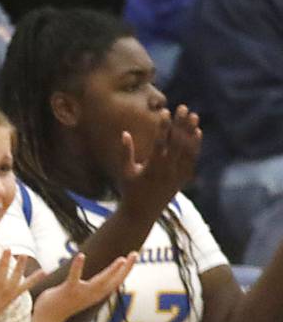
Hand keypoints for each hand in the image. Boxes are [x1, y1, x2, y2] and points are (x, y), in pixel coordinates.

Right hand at [0, 249, 41, 321]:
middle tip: (7, 250)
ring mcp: (1, 302)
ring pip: (13, 286)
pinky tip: (43, 271)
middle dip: (4, 266)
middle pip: (0, 283)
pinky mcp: (8, 302)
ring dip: (19, 271)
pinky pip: (21, 290)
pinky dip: (33, 281)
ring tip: (23, 255)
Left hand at [33, 252, 137, 321]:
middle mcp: (90, 295)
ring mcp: (79, 293)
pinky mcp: (67, 291)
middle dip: (125, 269)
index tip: (133, 257)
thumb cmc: (60, 306)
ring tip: (120, 259)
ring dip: (111, 270)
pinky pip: (74, 277)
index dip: (125, 270)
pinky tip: (82, 255)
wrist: (46, 321)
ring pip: (99, 282)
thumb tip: (95, 280)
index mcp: (94, 295)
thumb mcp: (79, 296)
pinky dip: (77, 267)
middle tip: (134, 254)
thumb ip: (88, 288)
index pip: (114, 282)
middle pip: (113, 281)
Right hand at [115, 105, 201, 219]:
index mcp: (151, 168)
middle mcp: (167, 170)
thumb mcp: (125, 172)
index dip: (163, 127)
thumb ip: (125, 152)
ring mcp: (177, 175)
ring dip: (191, 132)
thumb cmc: (130, 191)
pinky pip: (192, 159)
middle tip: (183, 107)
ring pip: (188, 149)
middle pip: (177, 143)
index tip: (165, 112)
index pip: (160, 143)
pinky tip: (197, 132)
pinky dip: (196, 146)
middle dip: (180, 124)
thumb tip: (124, 133)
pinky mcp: (183, 179)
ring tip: (193, 116)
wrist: (141, 213)